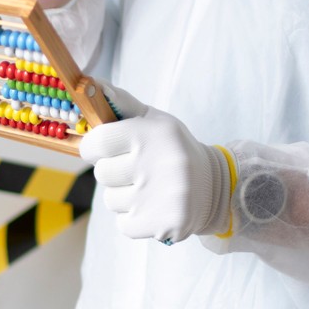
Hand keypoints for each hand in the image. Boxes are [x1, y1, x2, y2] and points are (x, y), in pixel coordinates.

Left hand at [80, 87, 232, 243]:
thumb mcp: (155, 120)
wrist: (215, 186)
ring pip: (111, 200)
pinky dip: (134, 219)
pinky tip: (153, 207)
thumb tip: (92, 85)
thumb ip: (123, 103)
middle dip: (114, 172)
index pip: (97, 142)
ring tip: (149, 188)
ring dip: (124, 196)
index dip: (95, 147)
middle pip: (102, 174)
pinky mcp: (162, 224)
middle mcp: (156, 163)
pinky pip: (123, 224)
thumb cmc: (173, 148)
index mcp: (152, 134)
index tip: (104, 149)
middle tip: (137, 169)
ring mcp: (159, 197)